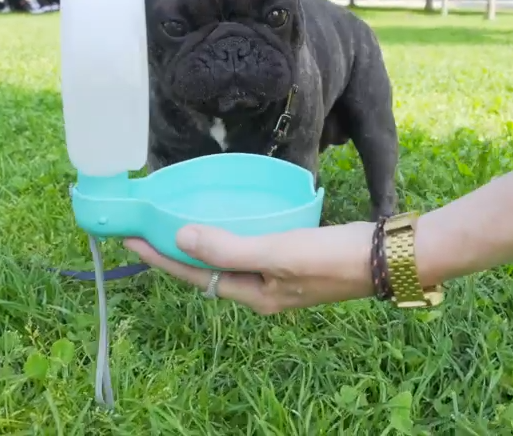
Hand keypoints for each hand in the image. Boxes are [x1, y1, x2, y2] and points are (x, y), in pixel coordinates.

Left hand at [123, 222, 375, 313]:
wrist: (384, 256)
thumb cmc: (331, 257)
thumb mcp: (277, 253)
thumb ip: (228, 248)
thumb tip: (179, 239)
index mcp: (253, 296)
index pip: (194, 275)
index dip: (159, 257)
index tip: (129, 236)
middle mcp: (261, 291)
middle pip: (206, 270)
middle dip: (173, 251)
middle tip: (145, 226)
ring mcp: (277, 276)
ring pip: (227, 258)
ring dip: (200, 241)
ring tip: (175, 219)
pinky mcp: (293, 259)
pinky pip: (248, 247)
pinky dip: (229, 233)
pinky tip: (228, 216)